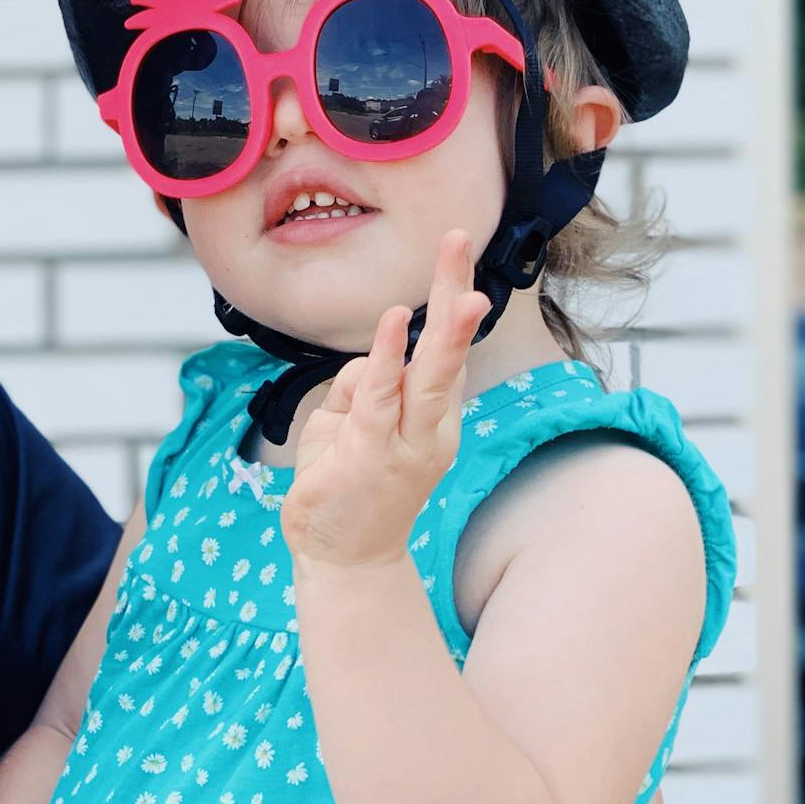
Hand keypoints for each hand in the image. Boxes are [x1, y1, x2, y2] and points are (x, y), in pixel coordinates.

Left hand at [281, 229, 482, 570]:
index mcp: (430, 416)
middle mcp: (430, 427)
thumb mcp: (345, 423)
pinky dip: (388, 359)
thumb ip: (358, 384)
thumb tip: (367, 357)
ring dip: (446, 333)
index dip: (449, 299)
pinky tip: (395, 323)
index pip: (442, 349)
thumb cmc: (347, 488)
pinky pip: (380, 398)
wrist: (342, 562)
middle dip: (455, 295)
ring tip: (462, 293)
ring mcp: (405, 444)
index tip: (455, 249)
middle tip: (459, 241)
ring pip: (430, 378)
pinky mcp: (371, 454)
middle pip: (448, 352)